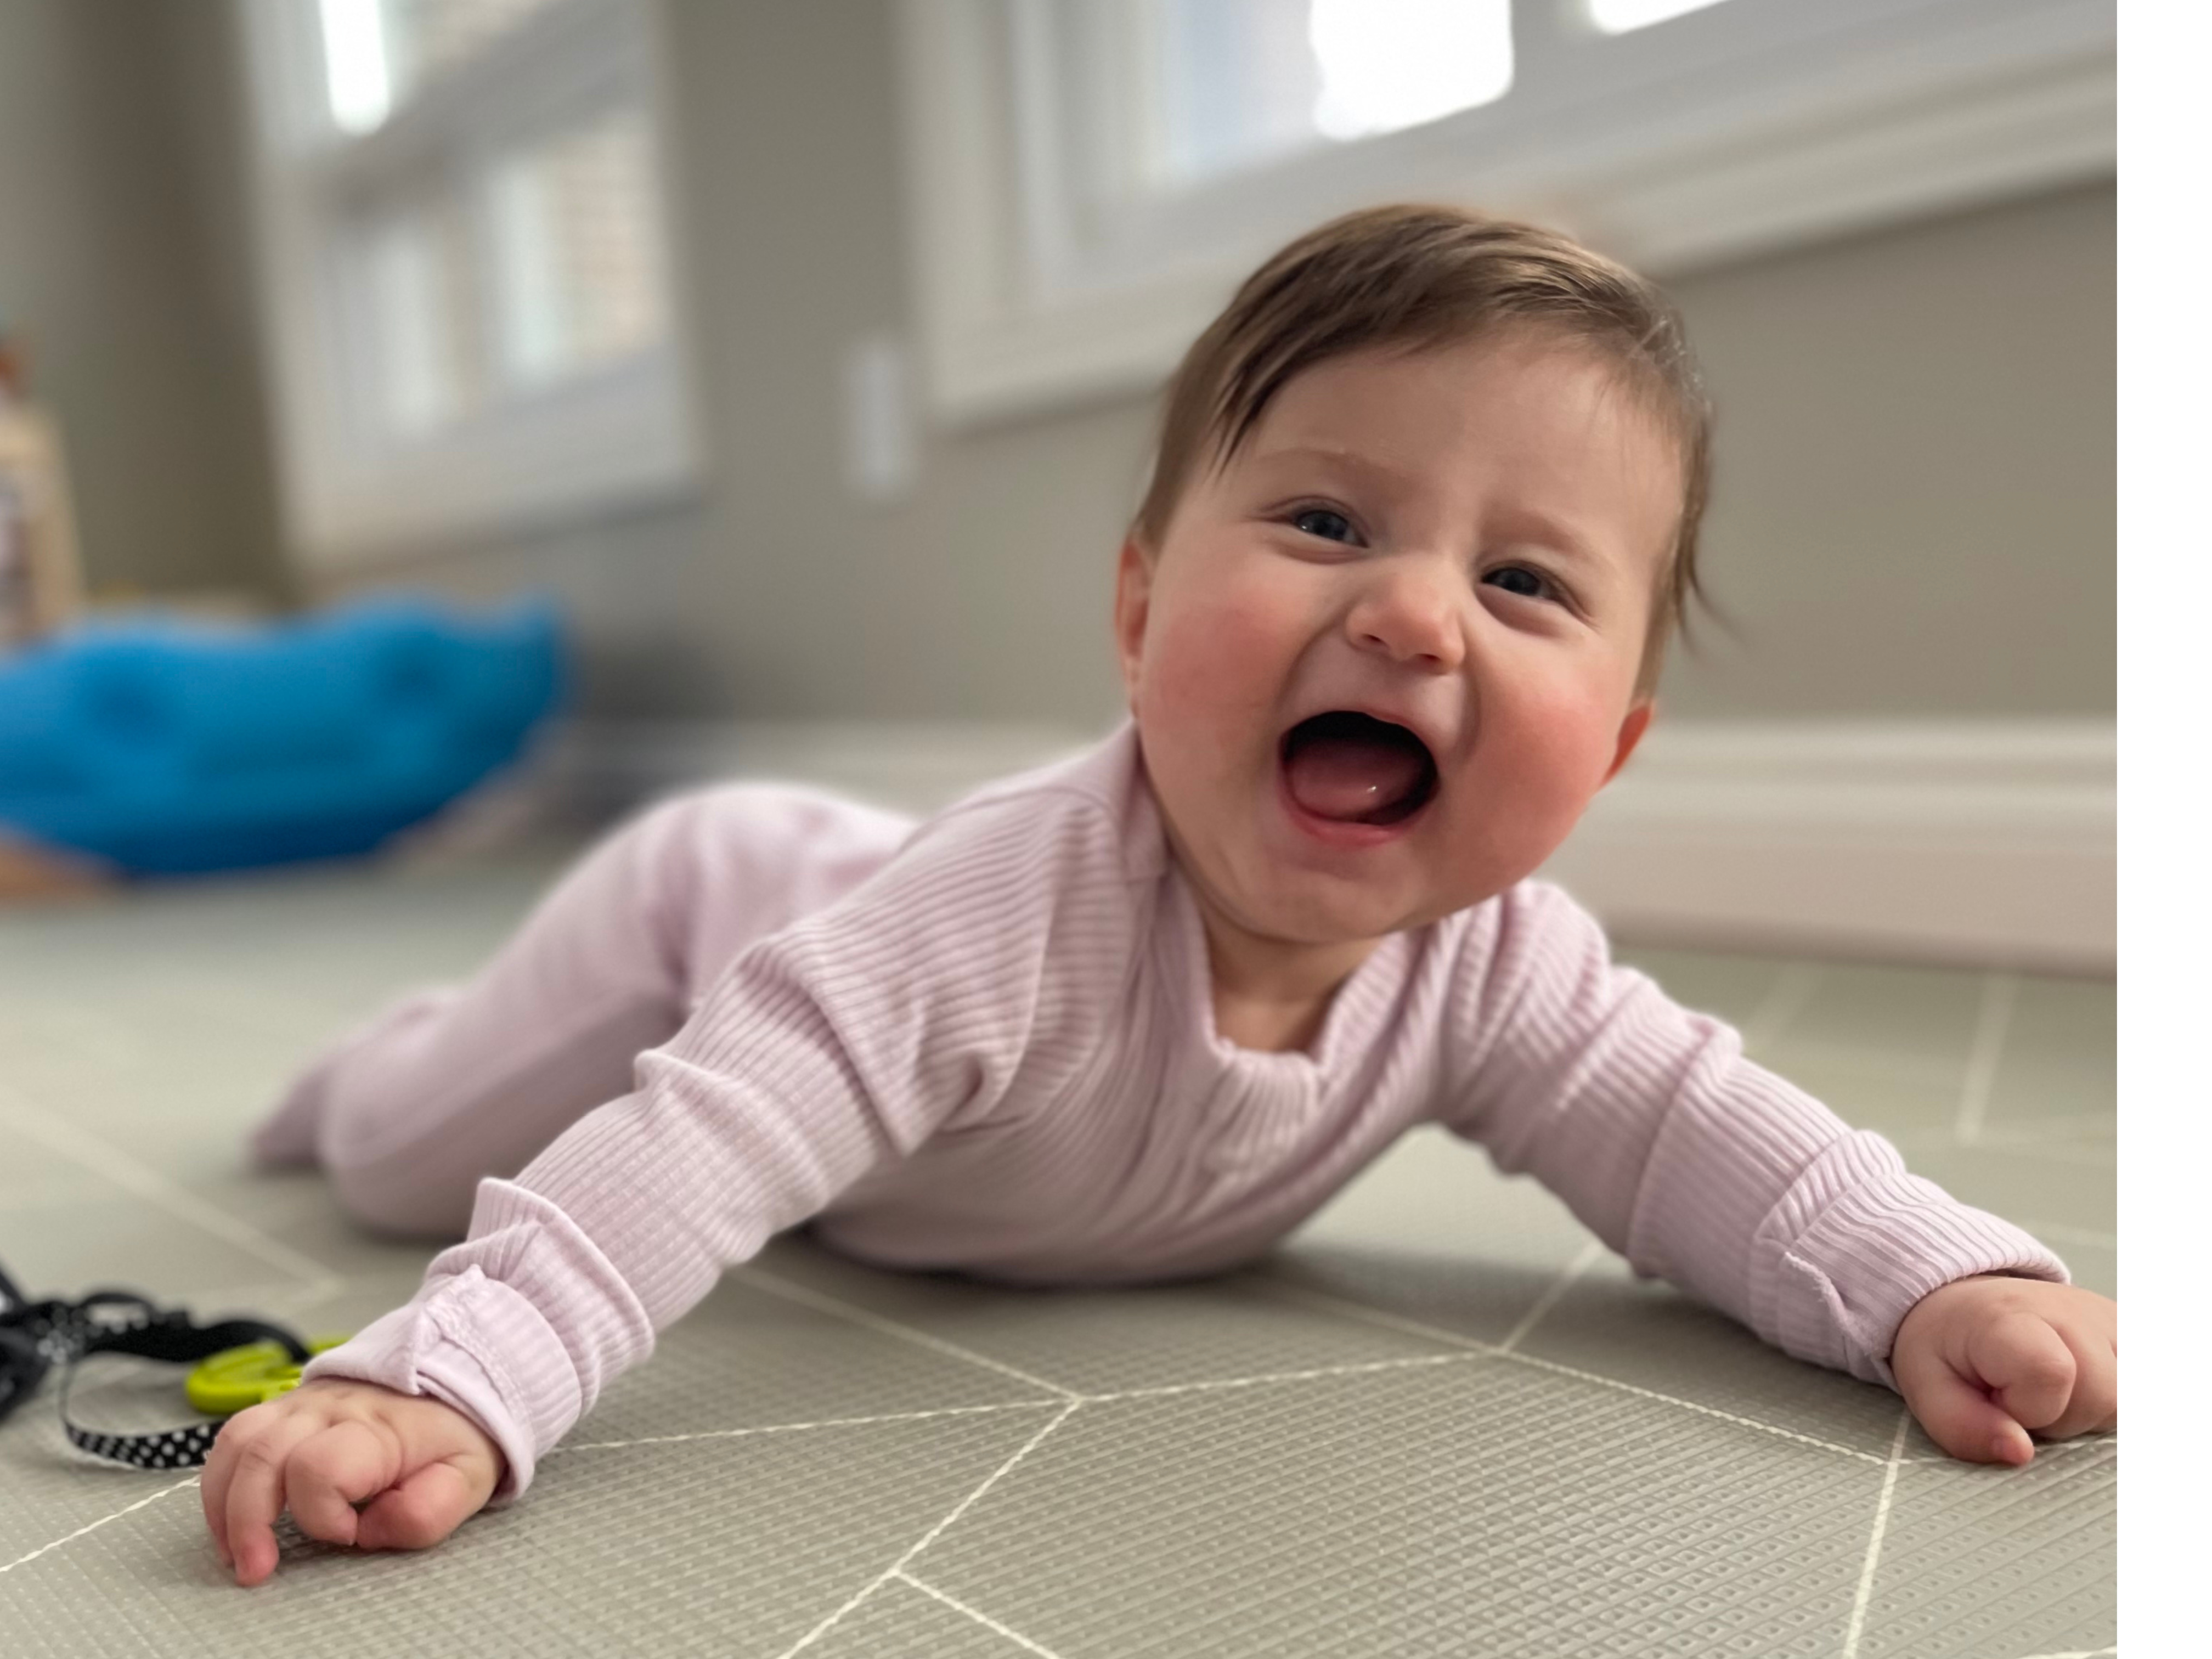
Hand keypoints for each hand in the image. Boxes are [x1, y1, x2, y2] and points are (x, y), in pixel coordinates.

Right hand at [200, 1377, 505, 1585]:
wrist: (454, 1374)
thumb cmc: (453, 1433)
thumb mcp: (466, 1478)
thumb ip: (426, 1512)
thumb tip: (368, 1532)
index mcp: (378, 1428)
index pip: (322, 1466)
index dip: (323, 1513)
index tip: (347, 1534)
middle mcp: (330, 1409)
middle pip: (264, 1455)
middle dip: (248, 1521)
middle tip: (256, 1570)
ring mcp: (302, 1402)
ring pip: (238, 1442)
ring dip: (224, 1503)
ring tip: (235, 1551)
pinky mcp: (284, 1406)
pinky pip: (233, 1436)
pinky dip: (220, 1481)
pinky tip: (230, 1519)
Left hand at [1891, 1275, 2116, 1464]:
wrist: (1966, 1306)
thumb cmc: (1947, 1349)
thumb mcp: (1927, 1388)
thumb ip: (1964, 1427)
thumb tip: (2019, 1454)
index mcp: (2011, 1318)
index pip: (2052, 1373)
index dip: (2029, 1409)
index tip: (1999, 1401)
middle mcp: (2072, 1312)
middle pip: (2103, 1396)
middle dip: (2061, 1419)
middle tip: (2021, 1399)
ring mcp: (2111, 1321)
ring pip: (2129, 1402)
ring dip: (2088, 1414)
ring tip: (2049, 1394)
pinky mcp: (2132, 1336)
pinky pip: (2139, 1393)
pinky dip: (2108, 1405)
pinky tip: (2078, 1391)